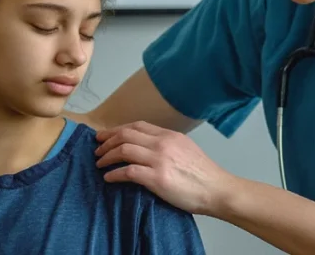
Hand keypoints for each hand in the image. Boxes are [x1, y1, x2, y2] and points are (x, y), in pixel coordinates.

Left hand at [94, 121, 234, 215]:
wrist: (217, 189)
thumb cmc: (203, 173)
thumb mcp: (185, 148)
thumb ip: (167, 144)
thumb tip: (147, 147)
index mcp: (169, 135)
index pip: (137, 126)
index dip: (117, 129)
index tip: (106, 136)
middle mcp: (163, 143)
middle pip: (126, 135)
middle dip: (107, 140)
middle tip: (97, 148)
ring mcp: (159, 160)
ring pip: (123, 150)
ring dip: (107, 156)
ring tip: (99, 163)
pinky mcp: (157, 178)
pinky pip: (127, 172)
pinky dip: (114, 174)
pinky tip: (108, 178)